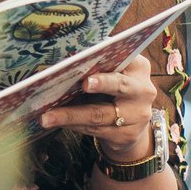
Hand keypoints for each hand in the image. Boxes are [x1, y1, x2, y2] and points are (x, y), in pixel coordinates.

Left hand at [38, 53, 165, 162]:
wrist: (132, 123)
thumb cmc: (114, 88)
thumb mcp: (113, 72)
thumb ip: (98, 63)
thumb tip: (66, 54)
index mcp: (139, 67)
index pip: (125, 60)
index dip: (110, 61)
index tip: (92, 66)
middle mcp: (143, 90)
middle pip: (119, 86)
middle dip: (101, 84)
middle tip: (83, 84)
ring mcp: (137, 116)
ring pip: (99, 114)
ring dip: (70, 115)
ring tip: (47, 117)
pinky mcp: (125, 136)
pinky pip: (95, 130)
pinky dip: (73, 125)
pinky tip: (57, 122)